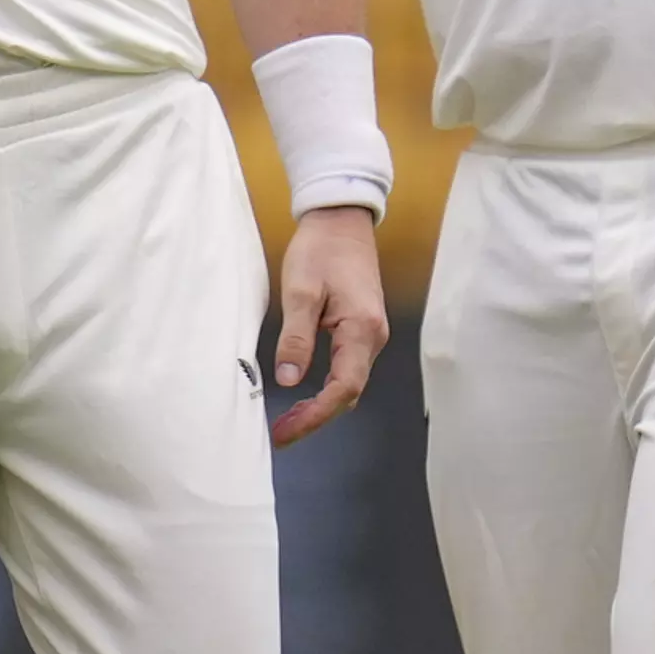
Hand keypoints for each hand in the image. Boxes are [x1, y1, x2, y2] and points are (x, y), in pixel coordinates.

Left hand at [268, 203, 391, 446]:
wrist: (341, 220)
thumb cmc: (321, 250)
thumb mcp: (301, 292)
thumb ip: (296, 338)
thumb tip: (289, 380)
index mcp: (361, 329)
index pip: (344, 388)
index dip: (316, 415)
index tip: (287, 431)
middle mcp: (373, 337)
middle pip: (349, 393)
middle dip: (317, 417)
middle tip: (281, 433)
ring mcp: (370, 334)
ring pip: (350, 383)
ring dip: (321, 405)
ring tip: (287, 419)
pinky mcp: (362, 329)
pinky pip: (348, 368)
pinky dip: (327, 388)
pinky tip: (304, 393)